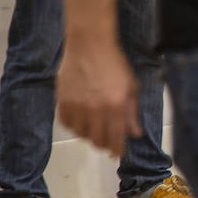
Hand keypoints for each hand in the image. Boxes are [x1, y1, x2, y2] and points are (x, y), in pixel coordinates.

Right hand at [56, 36, 141, 157]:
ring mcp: (77, 107)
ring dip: (89, 134)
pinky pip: (67, 124)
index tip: (117, 153)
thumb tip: (135, 133)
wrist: (89, 44)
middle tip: (107, 139)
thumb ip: (132, 112)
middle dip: (104, 143)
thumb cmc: (115, 63)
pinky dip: (74, 125)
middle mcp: (95, 111)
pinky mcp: (62, 102)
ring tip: (94, 126)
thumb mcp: (131, 86)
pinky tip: (81, 119)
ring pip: (81, 135)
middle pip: (97, 141)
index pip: (116, 139)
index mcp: (115, 107)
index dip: (117, 150)